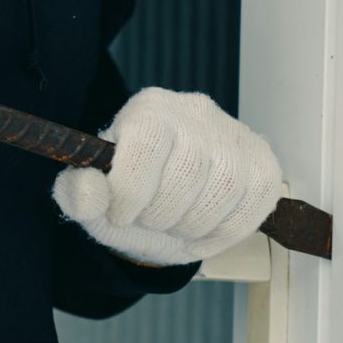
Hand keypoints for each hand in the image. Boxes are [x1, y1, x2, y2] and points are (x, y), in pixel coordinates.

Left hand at [52, 87, 281, 264]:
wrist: (166, 209)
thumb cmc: (130, 197)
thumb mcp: (95, 198)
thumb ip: (79, 194)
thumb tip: (92, 190)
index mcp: (148, 110)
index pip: (147, 140)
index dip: (131, 189)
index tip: (121, 213)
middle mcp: (194, 111)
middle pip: (188, 169)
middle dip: (163, 213)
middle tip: (152, 222)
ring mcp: (233, 135)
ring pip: (225, 186)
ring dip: (194, 224)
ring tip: (176, 226)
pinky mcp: (263, 162)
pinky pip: (256, 201)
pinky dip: (226, 231)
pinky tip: (203, 232)